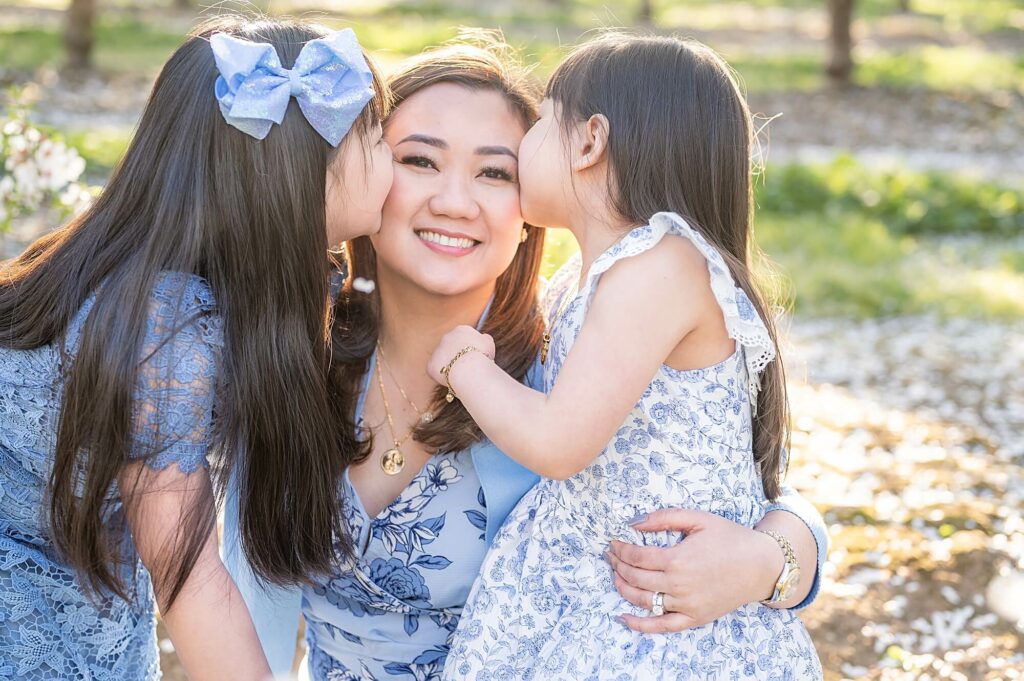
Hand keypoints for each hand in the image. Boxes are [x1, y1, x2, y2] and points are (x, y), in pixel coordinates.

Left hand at [427, 325, 494, 385]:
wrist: (469, 369)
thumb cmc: (481, 356)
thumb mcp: (489, 342)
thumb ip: (484, 338)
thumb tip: (483, 337)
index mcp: (461, 330)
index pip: (464, 337)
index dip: (469, 348)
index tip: (474, 356)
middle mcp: (447, 337)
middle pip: (451, 346)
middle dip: (457, 355)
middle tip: (466, 366)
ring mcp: (437, 350)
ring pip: (443, 359)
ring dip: (449, 365)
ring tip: (460, 375)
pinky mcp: (431, 364)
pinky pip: (435, 371)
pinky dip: (441, 376)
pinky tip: (451, 380)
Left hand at [606, 508, 783, 632]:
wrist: (761, 565)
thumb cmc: (730, 538)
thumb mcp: (698, 518)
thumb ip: (665, 518)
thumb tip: (634, 522)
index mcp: (678, 559)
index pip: (636, 557)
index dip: (620, 550)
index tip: (613, 544)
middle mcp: (679, 584)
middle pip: (635, 578)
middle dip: (617, 566)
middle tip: (610, 557)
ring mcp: (686, 604)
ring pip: (644, 600)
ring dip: (623, 589)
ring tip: (615, 576)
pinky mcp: (694, 618)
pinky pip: (663, 626)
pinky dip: (641, 625)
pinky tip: (625, 618)